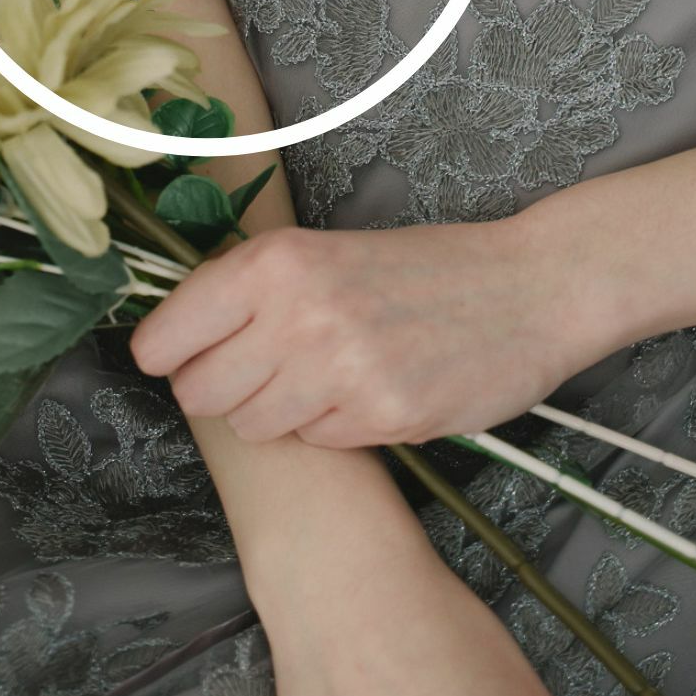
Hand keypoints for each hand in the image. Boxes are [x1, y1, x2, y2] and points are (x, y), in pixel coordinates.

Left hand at [129, 219, 606, 445]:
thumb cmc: (426, 268)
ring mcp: (339, 370)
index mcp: (277, 262)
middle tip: (265, 368)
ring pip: (253, 425)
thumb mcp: (326, 253)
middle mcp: (298, 314)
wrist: (529, 287)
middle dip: (223, 388)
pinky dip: (334, 427)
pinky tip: (371, 390)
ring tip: (327, 374)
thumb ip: (254, 289)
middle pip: (200, 392)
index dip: (169, 353)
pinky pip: (316, 442)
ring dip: (280, 411)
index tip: (179, 356)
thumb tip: (176, 335)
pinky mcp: (381, 418)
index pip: (167, 336)